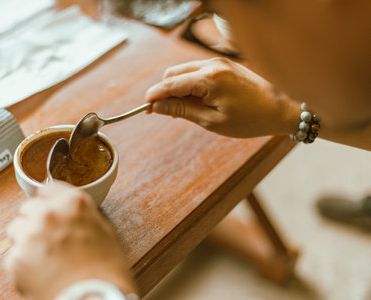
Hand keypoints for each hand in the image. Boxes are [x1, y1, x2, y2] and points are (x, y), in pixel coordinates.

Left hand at [5, 181, 135, 299]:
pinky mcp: (16, 259)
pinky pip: (13, 255)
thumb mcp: (103, 231)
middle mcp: (49, 214)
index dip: (49, 202)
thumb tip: (70, 214)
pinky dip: (23, 263)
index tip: (50, 209)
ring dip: (26, 239)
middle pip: (29, 207)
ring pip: (16, 228)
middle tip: (48, 239)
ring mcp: (30, 236)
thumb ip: (82, 215)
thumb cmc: (106, 271)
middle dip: (36, 221)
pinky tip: (40, 272)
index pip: (47, 188)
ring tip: (44, 257)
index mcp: (73, 203)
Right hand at [146, 57, 299, 137]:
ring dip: (177, 88)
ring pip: (184, 71)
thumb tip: (157, 107)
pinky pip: (197, 71)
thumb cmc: (250, 119)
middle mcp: (211, 64)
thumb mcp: (212, 121)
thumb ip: (182, 111)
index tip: (145, 109)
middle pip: (173, 74)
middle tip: (165, 113)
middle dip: (164, 92)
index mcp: (208, 79)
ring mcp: (218, 62)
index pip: (170, 84)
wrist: (281, 109)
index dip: (154, 97)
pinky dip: (190, 85)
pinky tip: (196, 101)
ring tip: (184, 110)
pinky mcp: (223, 65)